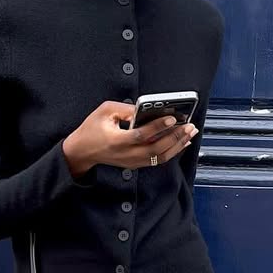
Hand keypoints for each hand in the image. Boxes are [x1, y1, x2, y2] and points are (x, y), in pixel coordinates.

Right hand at [62, 101, 195, 174]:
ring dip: (177, 145)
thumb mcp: (105, 111)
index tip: (172, 117)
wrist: (83, 151)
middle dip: (175, 137)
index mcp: (116, 141)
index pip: (141, 135)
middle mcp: (126, 154)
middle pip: (156, 149)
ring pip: (159, 157)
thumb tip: (146, 108)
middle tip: (189, 126)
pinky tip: (181, 142)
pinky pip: (157, 159)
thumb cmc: (92, 129)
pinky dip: (172, 151)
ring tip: (190, 133)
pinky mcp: (136, 164)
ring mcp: (132, 162)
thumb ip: (126, 109)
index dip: (157, 126)